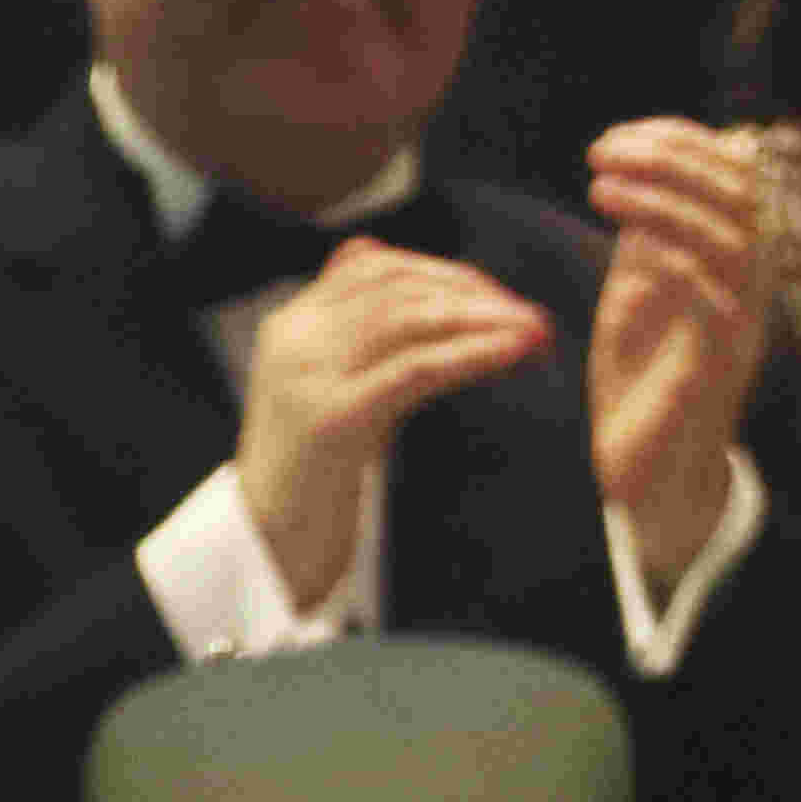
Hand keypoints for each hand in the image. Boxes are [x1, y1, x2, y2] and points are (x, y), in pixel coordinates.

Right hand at [235, 240, 556, 613]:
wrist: (267, 544)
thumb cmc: (313, 475)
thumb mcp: (336, 391)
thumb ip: (359, 338)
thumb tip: (378, 257)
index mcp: (294, 326)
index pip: (374, 267)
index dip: (446, 275)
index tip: (501, 298)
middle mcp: (296, 338)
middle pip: (396, 288)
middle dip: (473, 296)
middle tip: (531, 316)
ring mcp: (309, 375)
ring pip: (407, 319)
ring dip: (480, 319)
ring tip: (533, 331)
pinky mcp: (333, 419)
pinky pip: (414, 370)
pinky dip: (470, 354)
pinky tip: (510, 353)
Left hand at [585, 116, 790, 589]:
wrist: (644, 469)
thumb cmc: (641, 377)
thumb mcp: (641, 286)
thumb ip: (651, 232)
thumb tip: (642, 163)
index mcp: (734, 263)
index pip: (738, 177)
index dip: (684, 142)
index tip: (620, 137)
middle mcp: (751, 291)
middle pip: (745, 197)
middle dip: (673, 159)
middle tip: (605, 152)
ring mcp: (741, 328)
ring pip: (734, 240)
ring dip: (665, 200)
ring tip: (601, 184)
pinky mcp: (718, 368)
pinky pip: (717, 299)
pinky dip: (673, 259)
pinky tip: (620, 240)